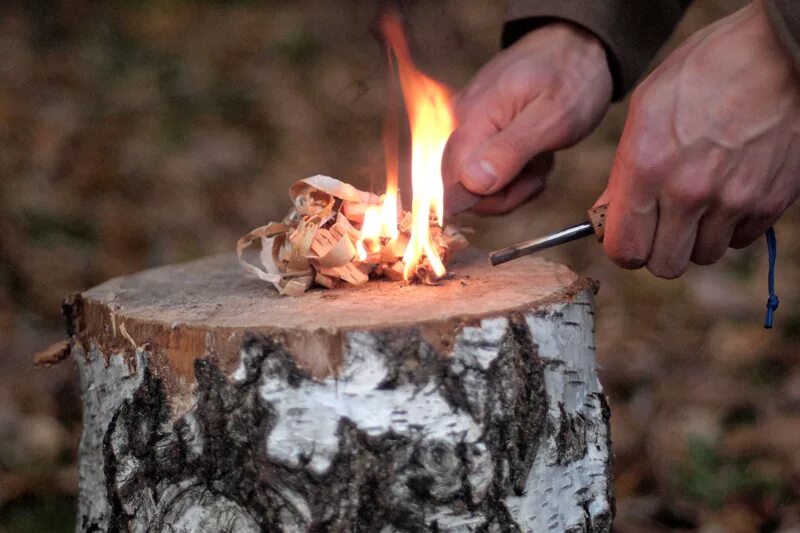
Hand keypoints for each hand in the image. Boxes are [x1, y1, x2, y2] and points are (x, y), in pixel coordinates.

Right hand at [442, 23, 612, 214]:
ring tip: (539, 156)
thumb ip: (509, 151)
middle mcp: (458, 124)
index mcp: (472, 120)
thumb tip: (472, 183)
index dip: (489, 199)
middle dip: (504, 193)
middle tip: (538, 170)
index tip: (527, 184)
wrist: (574, 46)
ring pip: (475, 184)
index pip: (454, 185)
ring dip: (512, 184)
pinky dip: (512, 173)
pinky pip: (483, 171)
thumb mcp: (552, 118)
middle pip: (461, 189)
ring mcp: (465, 127)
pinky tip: (532, 153)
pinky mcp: (476, 132)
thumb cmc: (570, 77)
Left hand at [601, 0, 799, 277]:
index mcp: (646, 167)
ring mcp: (733, 200)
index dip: (623, 247)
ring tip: (700, 202)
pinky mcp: (769, 202)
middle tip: (662, 224)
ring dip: (697, 238)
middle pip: (664, 265)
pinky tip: (730, 193)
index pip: (624, 249)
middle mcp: (687, 191)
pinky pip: (741, 240)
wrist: (780, 51)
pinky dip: (732, 227)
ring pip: (704, 256)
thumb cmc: (707, 70)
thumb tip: (606, 211)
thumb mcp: (647, 108)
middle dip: (659, 249)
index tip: (628, 235)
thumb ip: (624, 170)